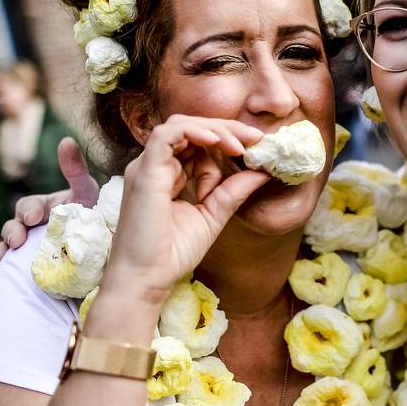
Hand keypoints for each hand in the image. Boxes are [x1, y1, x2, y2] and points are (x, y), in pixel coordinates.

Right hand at [0, 138, 99, 266]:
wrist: (105, 245)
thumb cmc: (93, 212)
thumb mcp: (86, 190)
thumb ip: (75, 169)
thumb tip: (66, 140)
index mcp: (44, 207)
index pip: (29, 205)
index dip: (29, 210)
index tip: (33, 217)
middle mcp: (33, 226)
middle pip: (14, 226)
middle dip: (13, 231)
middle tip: (17, 239)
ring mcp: (31, 246)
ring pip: (9, 245)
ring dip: (3, 248)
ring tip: (3, 256)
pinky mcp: (33, 264)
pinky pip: (13, 264)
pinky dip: (4, 264)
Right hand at [100, 114, 268, 306]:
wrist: (147, 279)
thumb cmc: (172, 254)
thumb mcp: (213, 215)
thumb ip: (234, 191)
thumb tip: (262, 172)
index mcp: (168, 175)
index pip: (197, 143)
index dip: (227, 140)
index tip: (257, 146)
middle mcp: (155, 167)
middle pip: (190, 128)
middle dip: (226, 129)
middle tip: (256, 138)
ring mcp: (147, 167)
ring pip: (180, 126)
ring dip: (214, 130)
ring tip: (241, 144)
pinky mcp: (145, 172)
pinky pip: (167, 135)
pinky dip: (194, 132)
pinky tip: (218, 142)